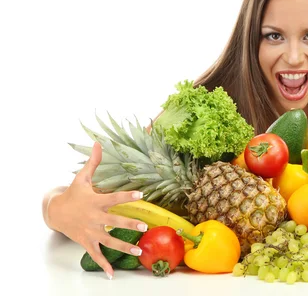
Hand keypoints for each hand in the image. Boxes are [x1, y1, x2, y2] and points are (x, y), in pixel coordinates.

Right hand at [47, 142, 147, 278]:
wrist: (55, 211)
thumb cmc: (74, 193)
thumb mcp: (82, 177)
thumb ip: (94, 162)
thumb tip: (98, 142)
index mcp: (96, 201)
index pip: (115, 198)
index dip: (128, 196)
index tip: (142, 194)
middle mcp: (95, 217)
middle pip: (115, 222)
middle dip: (129, 225)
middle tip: (144, 227)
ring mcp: (91, 231)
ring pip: (109, 240)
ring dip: (123, 247)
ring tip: (138, 251)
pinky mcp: (87, 241)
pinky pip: (96, 254)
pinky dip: (103, 264)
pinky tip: (112, 273)